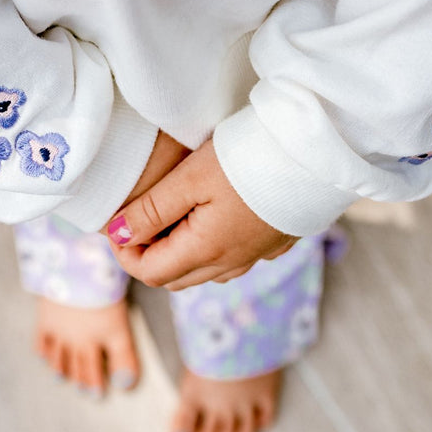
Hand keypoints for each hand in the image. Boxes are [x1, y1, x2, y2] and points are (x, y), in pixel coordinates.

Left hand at [100, 139, 296, 289]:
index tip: (116, 221)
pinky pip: (231, 257)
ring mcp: (256, 256)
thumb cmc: (249, 160)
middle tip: (137, 217)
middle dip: (147, 254)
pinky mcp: (274, 241)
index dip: (124, 252)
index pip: (149, 273)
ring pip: (203, 270)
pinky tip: (209, 213)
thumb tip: (117, 235)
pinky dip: (207, 245)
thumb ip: (150, 211)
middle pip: (174, 277)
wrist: (315, 153)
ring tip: (168, 212)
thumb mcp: (189, 179)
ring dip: (178, 251)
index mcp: (207, 252)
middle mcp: (231, 263)